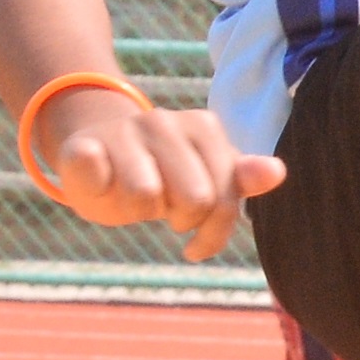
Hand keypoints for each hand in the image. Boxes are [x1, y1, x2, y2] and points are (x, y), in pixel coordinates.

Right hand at [39, 86, 282, 265]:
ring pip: (145, 197)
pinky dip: (99, 191)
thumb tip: (277, 171)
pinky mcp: (82, 145)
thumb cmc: (159, 174)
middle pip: (193, 199)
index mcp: (203, 128)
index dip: (213, 231)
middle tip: (165, 210)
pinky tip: (101, 184)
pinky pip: (95, 173)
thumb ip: (240, 178)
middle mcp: (164, 121)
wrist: (93, 151)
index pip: (225, 196)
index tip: (196, 238)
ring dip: (139, 212)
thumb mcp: (206, 178)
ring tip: (135, 197)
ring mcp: (122, 130)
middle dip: (180, 219)